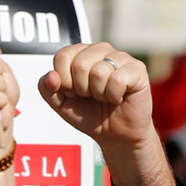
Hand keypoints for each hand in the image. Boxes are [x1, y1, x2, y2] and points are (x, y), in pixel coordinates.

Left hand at [39, 43, 153, 149]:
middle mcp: (100, 50)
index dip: (64, 81)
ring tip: (105, 97)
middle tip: (92, 96)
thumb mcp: (61, 105)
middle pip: (79, 64)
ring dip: (99, 94)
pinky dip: (114, 96)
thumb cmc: (90, 115)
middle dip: (82, 89)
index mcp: (80, 53)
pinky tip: (118, 98)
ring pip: (99, 72)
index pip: (62, 56)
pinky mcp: (137, 69)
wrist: (116, 134)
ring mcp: (120, 57)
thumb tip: (51, 76)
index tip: (74, 92)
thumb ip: (48, 90)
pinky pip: (117, 79)